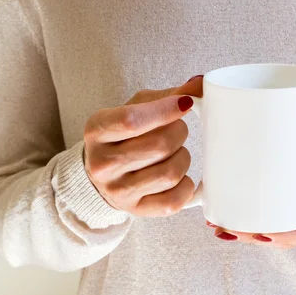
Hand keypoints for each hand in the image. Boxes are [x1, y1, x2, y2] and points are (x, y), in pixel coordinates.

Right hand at [84, 75, 202, 216]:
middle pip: (159, 146)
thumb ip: (167, 96)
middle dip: (179, 133)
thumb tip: (199, 84)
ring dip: (183, 159)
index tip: (186, 104)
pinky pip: (174, 201)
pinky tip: (179, 177)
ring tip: (176, 153)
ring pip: (170, 174)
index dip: (166, 110)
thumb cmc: (124, 135)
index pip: (132, 120)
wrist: (101, 175)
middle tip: (178, 130)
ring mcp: (118, 191)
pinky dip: (186, 186)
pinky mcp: (136, 210)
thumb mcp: (135, 108)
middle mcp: (102, 164)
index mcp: (97, 130)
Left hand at [207, 136, 295, 247]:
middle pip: (288, 234)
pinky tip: (237, 204)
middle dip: (255, 235)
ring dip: (251, 226)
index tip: (261, 233)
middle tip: (224, 227)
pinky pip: (284, 208)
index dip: (287, 236)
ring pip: (282, 224)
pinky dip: (261, 209)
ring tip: (219, 220)